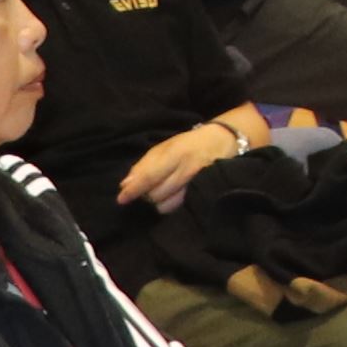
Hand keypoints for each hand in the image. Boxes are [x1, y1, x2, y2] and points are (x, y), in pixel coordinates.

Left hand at [118, 117, 243, 209]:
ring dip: (159, 202)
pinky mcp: (205, 192)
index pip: (150, 176)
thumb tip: (125, 184)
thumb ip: (145, 164)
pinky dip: (172, 204)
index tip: (121, 199)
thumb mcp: (166, 146)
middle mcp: (187, 169)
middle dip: (147, 195)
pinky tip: (171, 197)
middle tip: (147, 189)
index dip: (134, 190)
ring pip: (169, 204)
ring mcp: (198, 183)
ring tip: (161, 193)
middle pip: (157, 194)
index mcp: (175, 154)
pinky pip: (181, 205)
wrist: (224, 141)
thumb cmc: (190, 143)